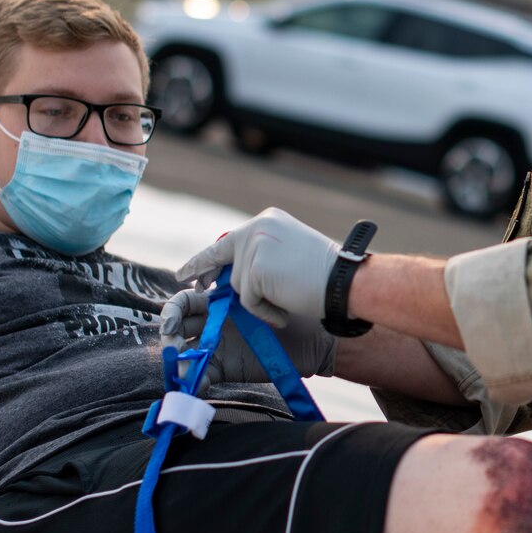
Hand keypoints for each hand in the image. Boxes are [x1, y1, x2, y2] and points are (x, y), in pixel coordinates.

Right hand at [160, 285, 337, 379]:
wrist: (318, 336)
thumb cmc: (295, 304)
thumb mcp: (266, 288)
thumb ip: (241, 283)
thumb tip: (213, 278)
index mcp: (218, 300)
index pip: (183, 302)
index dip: (172, 309)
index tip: (172, 320)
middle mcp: (213, 322)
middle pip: (177, 327)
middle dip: (169, 333)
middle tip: (174, 341)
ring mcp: (218, 346)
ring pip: (185, 352)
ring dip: (178, 359)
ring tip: (183, 365)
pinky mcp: (226, 368)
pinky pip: (202, 376)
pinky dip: (194, 381)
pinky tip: (194, 384)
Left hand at [177, 208, 341, 326]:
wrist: (346, 282)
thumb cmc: (326, 276)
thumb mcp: (289, 254)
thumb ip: (261, 256)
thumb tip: (227, 276)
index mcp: (268, 221)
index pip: (228, 241)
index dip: (205, 260)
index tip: (186, 274)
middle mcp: (258, 227)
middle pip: (224, 262)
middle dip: (208, 278)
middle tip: (193, 287)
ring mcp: (255, 246)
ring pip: (237, 285)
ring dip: (258, 301)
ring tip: (287, 299)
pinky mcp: (255, 269)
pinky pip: (247, 300)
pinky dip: (264, 311)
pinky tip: (284, 308)